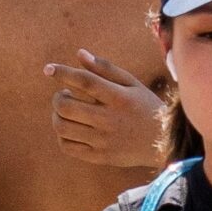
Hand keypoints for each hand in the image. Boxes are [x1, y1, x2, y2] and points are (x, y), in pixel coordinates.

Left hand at [45, 51, 165, 166]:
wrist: (163, 143)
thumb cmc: (145, 107)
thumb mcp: (132, 83)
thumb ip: (105, 68)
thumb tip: (79, 53)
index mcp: (119, 98)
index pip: (84, 82)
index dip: (63, 73)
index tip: (48, 69)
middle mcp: (110, 120)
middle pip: (66, 107)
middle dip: (58, 98)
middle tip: (64, 95)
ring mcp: (103, 141)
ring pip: (62, 128)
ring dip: (57, 116)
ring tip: (66, 111)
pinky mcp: (100, 157)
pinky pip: (67, 147)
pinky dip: (62, 135)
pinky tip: (71, 128)